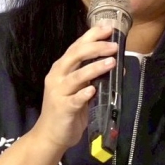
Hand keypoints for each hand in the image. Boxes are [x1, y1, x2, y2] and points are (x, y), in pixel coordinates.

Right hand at [30, 25, 118, 151]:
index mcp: (61, 68)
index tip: (108, 28)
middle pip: (75, 56)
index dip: (91, 36)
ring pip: (77, 76)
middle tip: (114, 46)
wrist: (50, 135)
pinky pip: (75, 99)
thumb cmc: (67, 110)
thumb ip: (92, 76)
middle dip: (96, 48)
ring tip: (111, 62)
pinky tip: (93, 90)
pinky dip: (84, 94)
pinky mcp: (63, 108)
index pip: (76, 46)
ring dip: (94, 68)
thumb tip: (115, 63)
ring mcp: (58, 92)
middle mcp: (58, 76)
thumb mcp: (80, 89)